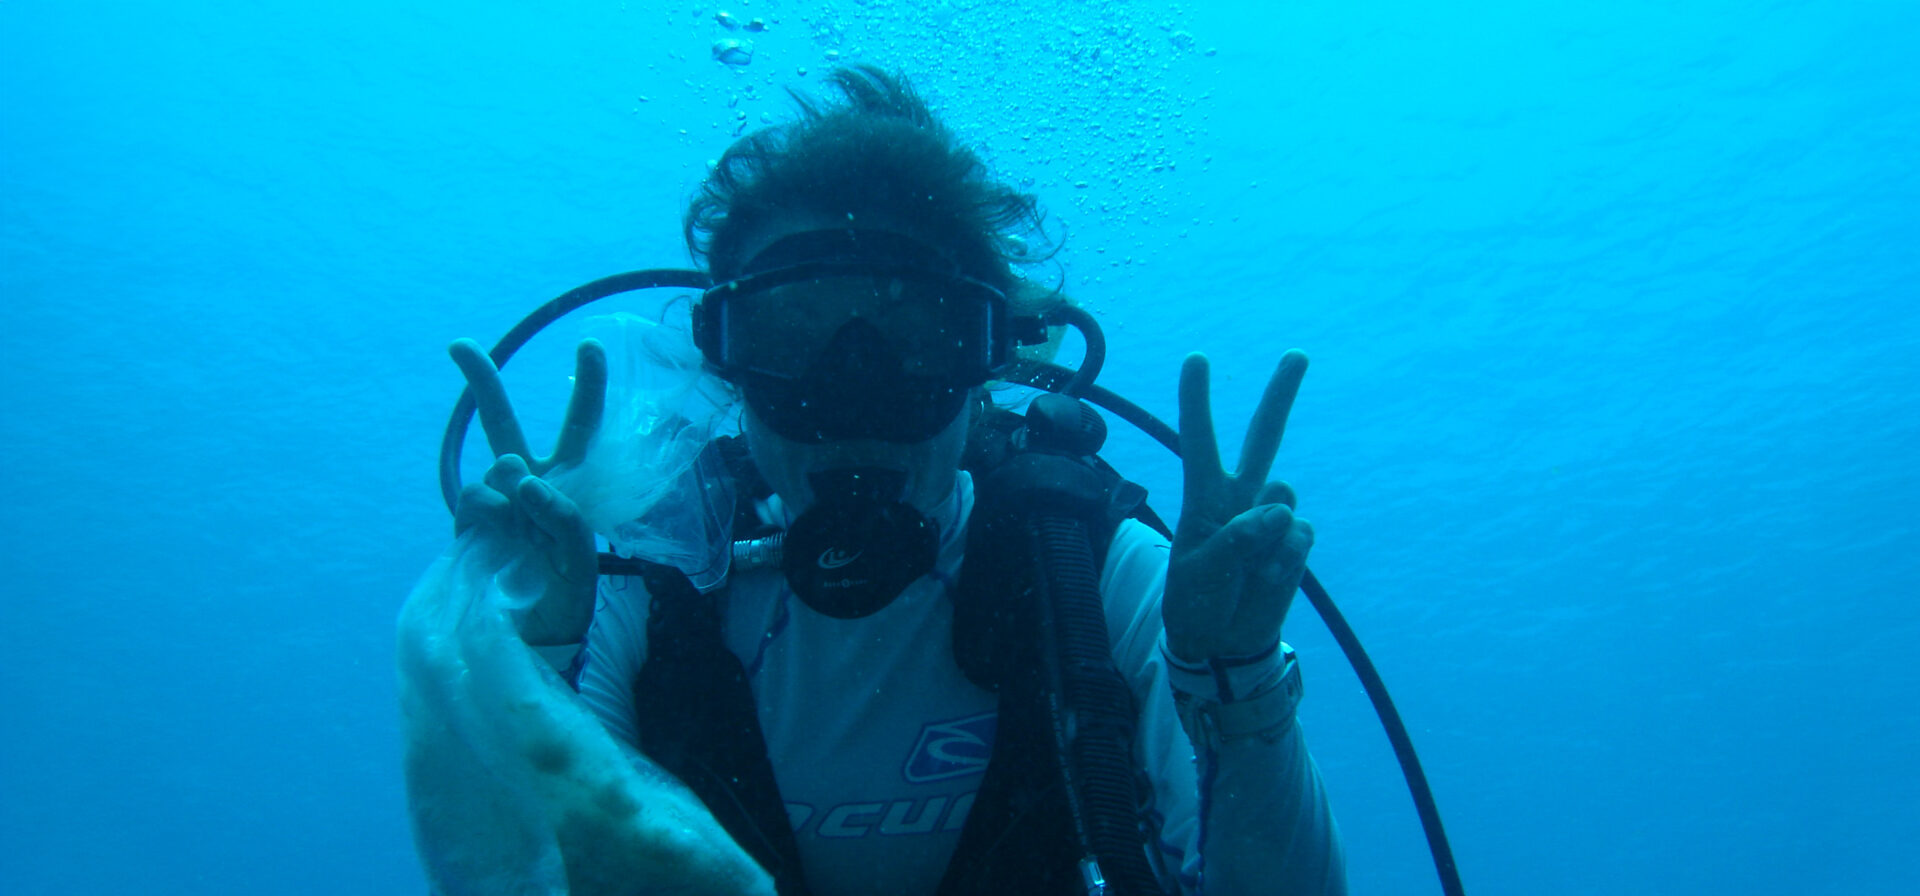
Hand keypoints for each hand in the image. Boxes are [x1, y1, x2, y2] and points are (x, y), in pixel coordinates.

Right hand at [449, 337, 605, 645]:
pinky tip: (503, 539)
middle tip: (459, 345)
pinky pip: (477, 499)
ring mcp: (496, 500)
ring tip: (529, 530)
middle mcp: (530, 481)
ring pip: (497, 463)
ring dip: (516, 491)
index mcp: (570, 481)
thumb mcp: (580, 558)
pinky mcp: (468, 522)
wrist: (530, 635)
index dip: (587, 386)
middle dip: (482, 382)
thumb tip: (521, 479)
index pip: (581, 428)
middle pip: (503, 422)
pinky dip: (493, 516)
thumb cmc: (566, 592)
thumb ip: (562, 517)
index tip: (588, 343)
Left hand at [1164, 350, 1313, 661]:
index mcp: (1203, 497)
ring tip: (1247, 568)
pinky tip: (1266, 578)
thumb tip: (1279, 512)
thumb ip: (1237, 538)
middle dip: (1281, 396)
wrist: (1223, 642)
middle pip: (1264, 437)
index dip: (1196, 401)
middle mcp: (1240, 498)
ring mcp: (1271, 519)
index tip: (1196, 358)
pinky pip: (1298, 537)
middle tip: (1297, 354)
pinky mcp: (1295, 543)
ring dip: (1269, 534)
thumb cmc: (1197, 601)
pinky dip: (1284, 560)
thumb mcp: (1201, 571)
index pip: (1199, 440)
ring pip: (1284, 498)